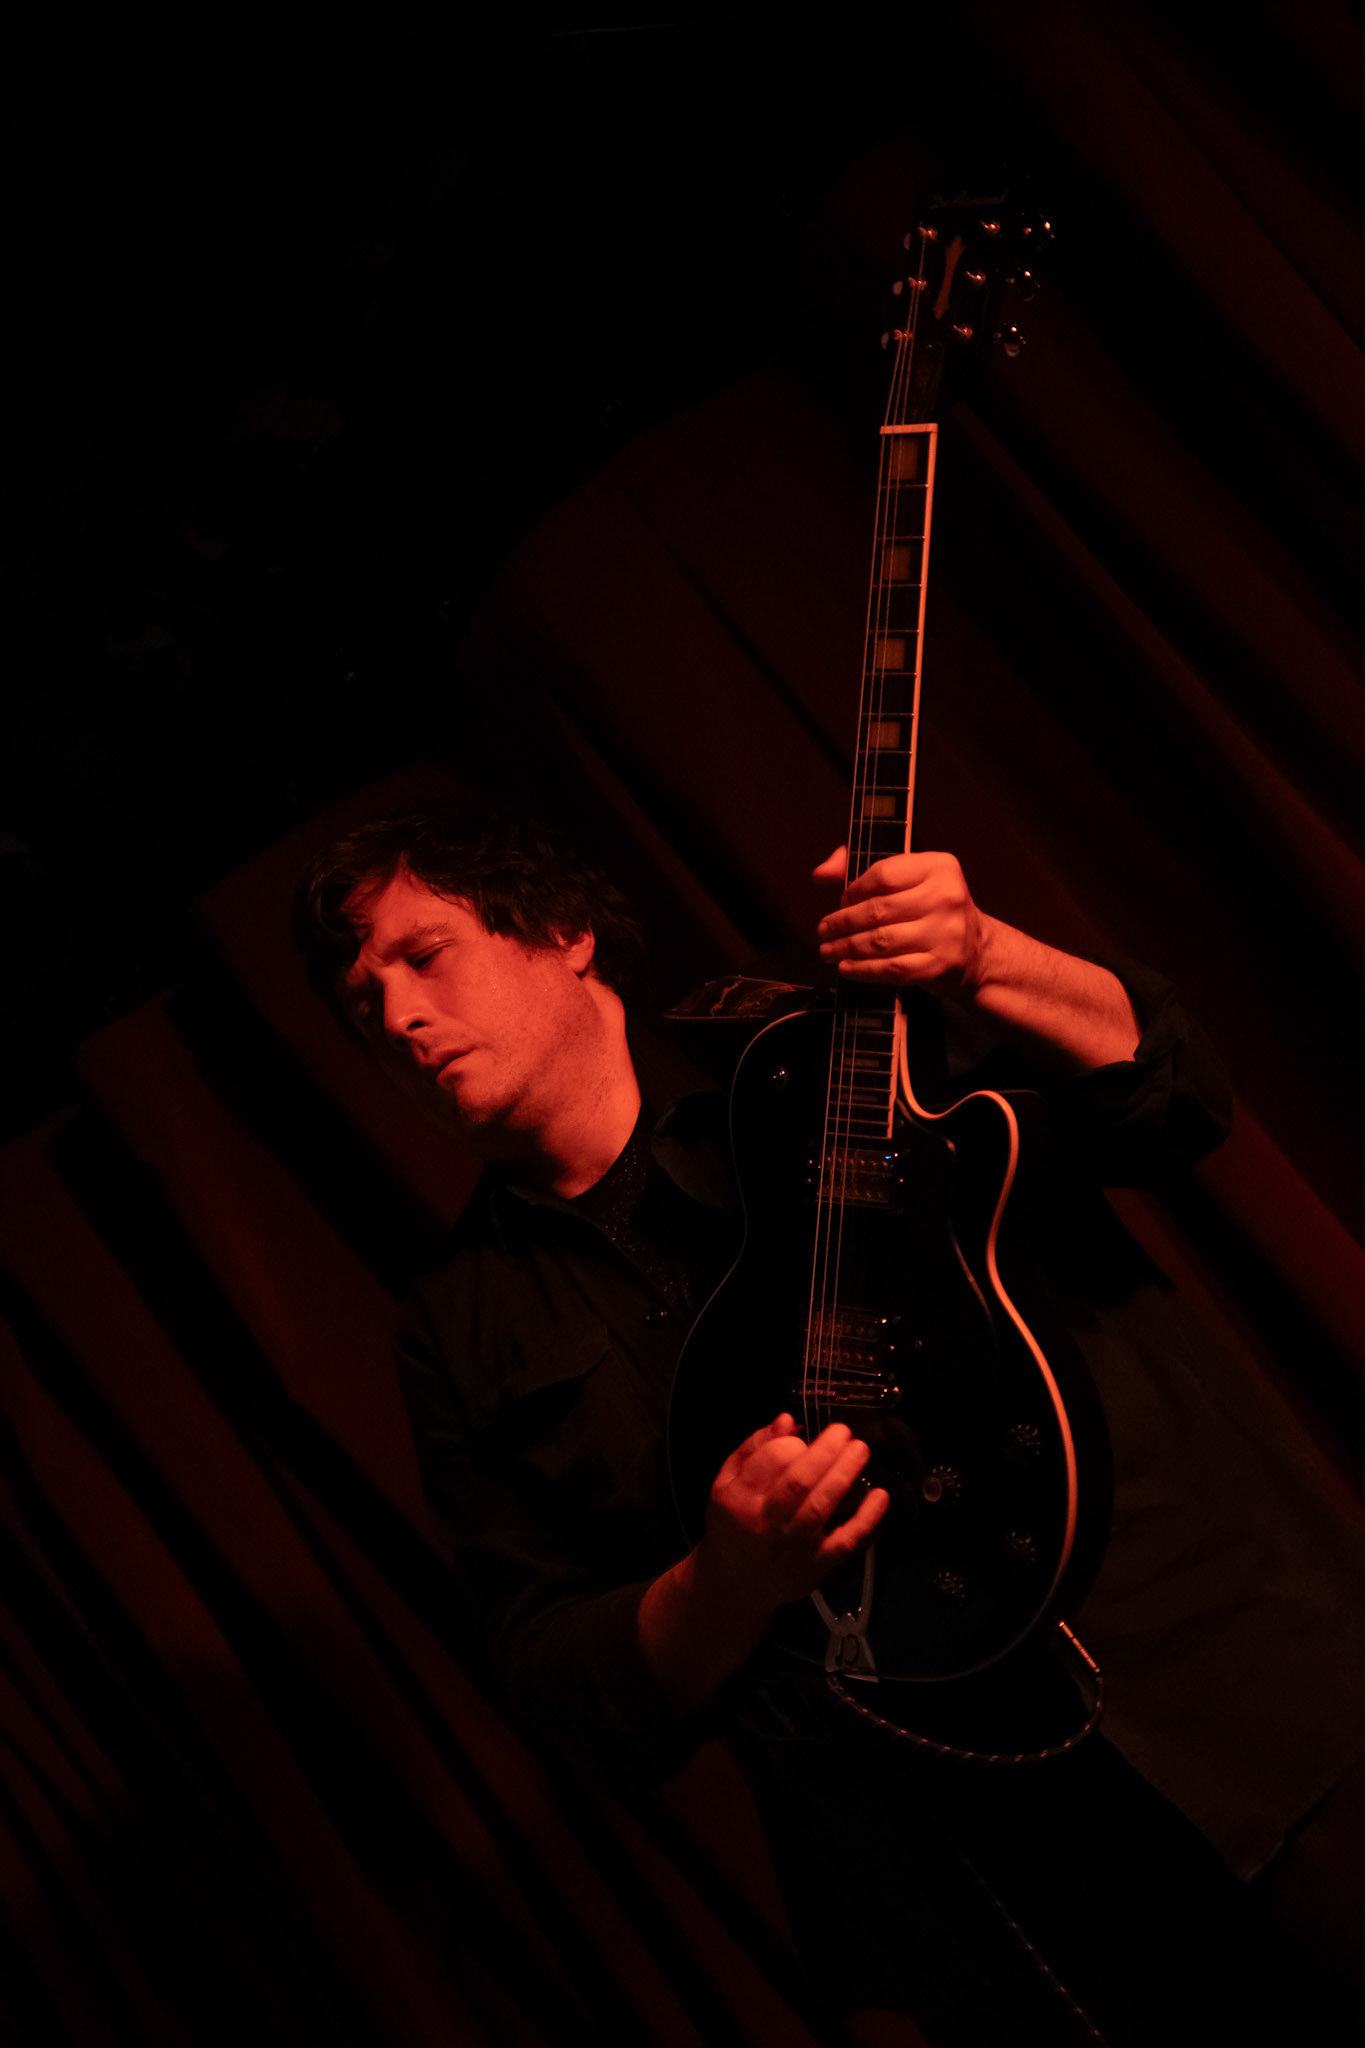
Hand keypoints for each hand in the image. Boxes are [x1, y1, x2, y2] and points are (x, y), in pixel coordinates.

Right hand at [697, 1413, 888, 1621]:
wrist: (734, 1584)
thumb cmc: (733, 1525)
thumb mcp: (726, 1483)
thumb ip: (753, 1448)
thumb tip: (788, 1420)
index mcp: (740, 1498)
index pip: (769, 1462)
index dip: (792, 1442)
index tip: (809, 1431)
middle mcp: (765, 1523)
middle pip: (798, 1482)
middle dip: (826, 1451)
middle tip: (844, 1432)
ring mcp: (792, 1546)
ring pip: (820, 1507)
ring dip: (844, 1474)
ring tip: (860, 1450)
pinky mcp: (815, 1566)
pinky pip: (845, 1541)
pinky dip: (866, 1519)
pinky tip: (880, 1495)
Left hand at [815, 844, 986, 996]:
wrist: (975, 952)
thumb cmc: (932, 911)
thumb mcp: (909, 879)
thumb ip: (863, 868)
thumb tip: (820, 874)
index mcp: (939, 867)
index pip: (883, 875)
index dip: (853, 890)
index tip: (840, 902)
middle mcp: (946, 897)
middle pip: (878, 910)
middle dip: (842, 922)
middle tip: (823, 930)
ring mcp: (945, 934)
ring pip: (880, 941)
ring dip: (846, 947)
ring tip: (828, 950)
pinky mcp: (940, 966)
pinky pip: (891, 969)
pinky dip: (863, 970)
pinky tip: (846, 968)